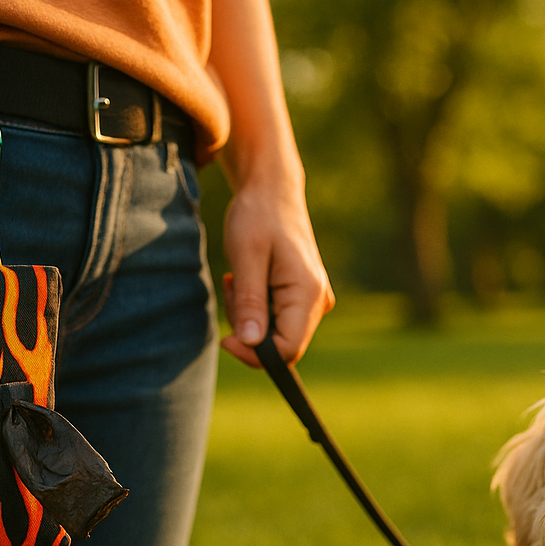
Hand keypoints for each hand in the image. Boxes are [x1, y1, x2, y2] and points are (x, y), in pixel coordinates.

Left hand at [219, 177, 333, 367]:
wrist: (272, 191)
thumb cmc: (257, 216)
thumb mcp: (246, 256)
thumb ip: (250, 302)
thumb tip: (249, 343)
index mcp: (308, 292)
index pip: (288, 350)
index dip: (255, 353)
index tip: (226, 337)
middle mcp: (318, 301)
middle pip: (281, 344)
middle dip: (249, 329)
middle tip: (233, 289)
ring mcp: (313, 299)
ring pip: (276, 333)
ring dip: (249, 315)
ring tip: (239, 279)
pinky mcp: (303, 297)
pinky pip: (277, 319)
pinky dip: (256, 307)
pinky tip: (248, 280)